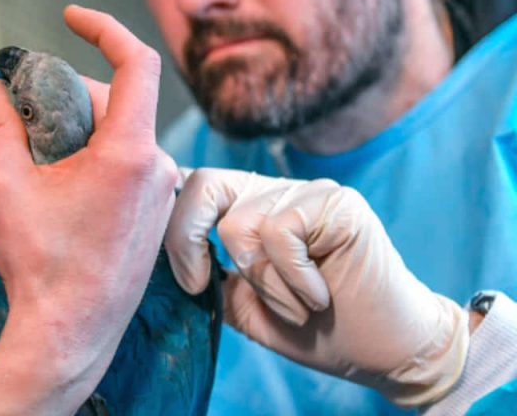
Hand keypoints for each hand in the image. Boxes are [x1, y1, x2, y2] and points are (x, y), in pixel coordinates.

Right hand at [0, 6, 180, 413]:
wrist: (69, 335)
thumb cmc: (39, 266)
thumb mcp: (5, 188)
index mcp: (128, 153)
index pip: (135, 62)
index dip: (103, 27)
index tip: (69, 17)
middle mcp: (157, 168)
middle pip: (122, 96)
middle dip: (74, 88)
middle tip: (28, 103)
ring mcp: (160, 193)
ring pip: (126, 130)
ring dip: (84, 124)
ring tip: (39, 149)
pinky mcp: (155, 214)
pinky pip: (131, 161)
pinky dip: (97, 151)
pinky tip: (62, 178)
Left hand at [166, 168, 468, 407]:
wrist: (381, 350)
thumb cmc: (312, 328)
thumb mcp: (241, 304)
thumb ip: (204, 274)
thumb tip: (154, 254)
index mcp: (246, 206)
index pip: (190, 186)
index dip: (174, 227)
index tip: (190, 282)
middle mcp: (273, 189)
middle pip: (203, 185)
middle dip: (188, 240)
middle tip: (204, 287)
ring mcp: (308, 191)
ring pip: (242, 225)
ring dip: (264, 284)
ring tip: (297, 305)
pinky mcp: (339, 202)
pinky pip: (282, 233)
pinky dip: (292, 279)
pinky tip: (318, 296)